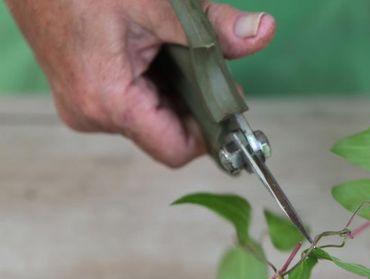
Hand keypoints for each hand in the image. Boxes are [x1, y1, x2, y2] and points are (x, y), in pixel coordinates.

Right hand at [6, 0, 274, 166]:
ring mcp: (84, 107)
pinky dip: (155, 86)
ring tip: (179, 54)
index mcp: (110, 101)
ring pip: (151, 119)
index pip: (176, 149)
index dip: (210, 135)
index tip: (230, 109)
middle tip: (213, 70)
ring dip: (176, 93)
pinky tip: (158, 54)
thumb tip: (263, 32)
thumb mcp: (161, 3)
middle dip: (195, 106)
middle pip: (166, 134)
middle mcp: (92, 115)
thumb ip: (214, 27)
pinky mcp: (83, 95)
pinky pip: (133, 105)